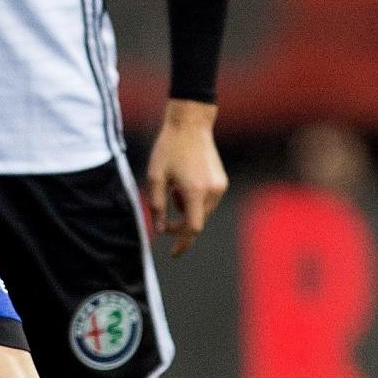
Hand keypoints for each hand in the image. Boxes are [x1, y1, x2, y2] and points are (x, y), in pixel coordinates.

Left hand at [146, 100, 229, 256]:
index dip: (182, 243)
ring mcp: (220, 186)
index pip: (192, 228)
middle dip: (180, 226)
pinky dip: (194, 202)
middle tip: (163, 221)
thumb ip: (156, 206)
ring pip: (203, 213)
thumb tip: (160, 230)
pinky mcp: (222, 182)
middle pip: (197, 222)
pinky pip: (208, 202)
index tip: (173, 253)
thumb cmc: (169, 148)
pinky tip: (182, 186)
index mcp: (194, 191)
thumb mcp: (155, 177)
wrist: (191, 124)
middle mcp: (212, 191)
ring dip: (186, 212)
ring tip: (173, 192)